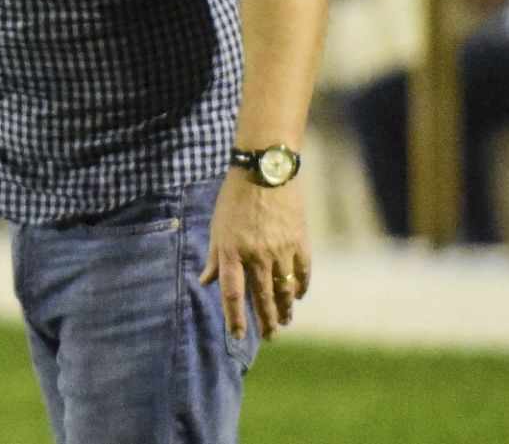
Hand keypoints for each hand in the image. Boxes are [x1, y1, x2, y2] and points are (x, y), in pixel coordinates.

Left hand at [200, 169, 309, 340]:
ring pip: (284, 290)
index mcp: (231, 252)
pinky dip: (301, 287)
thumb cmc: (234, 198)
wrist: (264, 171)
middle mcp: (256, 256)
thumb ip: (214, 257)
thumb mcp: (217, 226)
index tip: (238, 336)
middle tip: (269, 337)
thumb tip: (204, 281)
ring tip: (285, 322)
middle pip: (262, 298)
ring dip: (285, 309)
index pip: (232, 294)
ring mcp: (280, 250)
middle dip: (266, 321)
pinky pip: (303, 272)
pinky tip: (299, 296)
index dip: (235, 318)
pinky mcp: (299, 241)